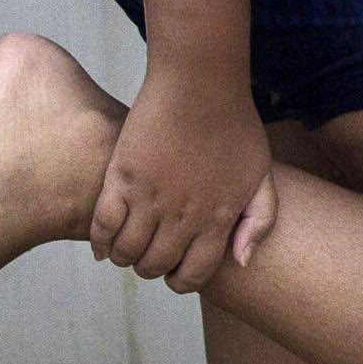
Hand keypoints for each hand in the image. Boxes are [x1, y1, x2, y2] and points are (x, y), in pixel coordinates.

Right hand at [92, 69, 275, 290]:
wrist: (200, 82)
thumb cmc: (235, 124)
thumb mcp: (263, 175)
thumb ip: (259, 221)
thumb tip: (242, 262)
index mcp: (218, 219)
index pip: (194, 275)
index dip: (181, 281)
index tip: (174, 272)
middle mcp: (182, 217)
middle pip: (156, 266)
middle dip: (151, 268)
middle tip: (147, 256)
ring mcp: (150, 198)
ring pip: (127, 252)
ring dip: (124, 257)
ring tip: (124, 249)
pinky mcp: (122, 177)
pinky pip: (102, 225)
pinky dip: (99, 241)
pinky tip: (102, 243)